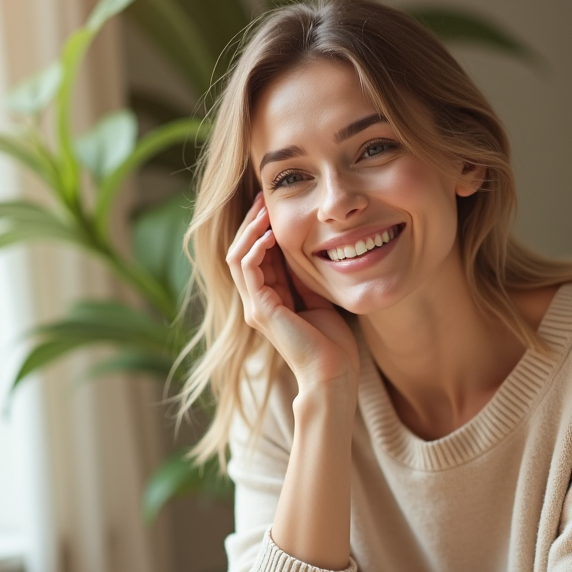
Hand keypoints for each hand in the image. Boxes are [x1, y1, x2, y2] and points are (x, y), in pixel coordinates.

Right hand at [226, 193, 359, 395]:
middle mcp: (256, 302)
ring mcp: (255, 307)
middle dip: (252, 222)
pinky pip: (247, 270)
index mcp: (270, 300)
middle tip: (263, 197)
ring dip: (250, 230)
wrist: (332, 374)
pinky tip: (269, 234)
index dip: (262, 228)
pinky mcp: (260, 310)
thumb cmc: (332, 343)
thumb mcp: (319, 299)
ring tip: (264, 209)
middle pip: (242, 251)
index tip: (273, 204)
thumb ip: (306, 278)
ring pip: (238, 256)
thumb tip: (309, 249)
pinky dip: (255, 248)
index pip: (257, 255)